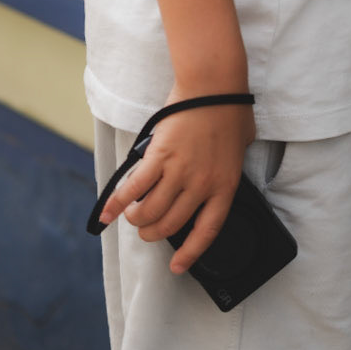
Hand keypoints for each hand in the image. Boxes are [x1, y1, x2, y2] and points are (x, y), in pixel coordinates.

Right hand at [99, 93, 256, 273]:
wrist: (213, 83)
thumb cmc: (230, 109)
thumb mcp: (242, 145)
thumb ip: (230, 165)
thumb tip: (221, 173)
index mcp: (225, 185)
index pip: (207, 230)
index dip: (191, 253)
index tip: (177, 266)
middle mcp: (201, 184)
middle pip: (170, 225)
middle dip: (153, 233)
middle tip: (147, 230)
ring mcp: (178, 171)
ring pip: (149, 212)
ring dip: (136, 219)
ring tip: (133, 215)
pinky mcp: (158, 157)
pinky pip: (132, 189)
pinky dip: (116, 204)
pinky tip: (108, 213)